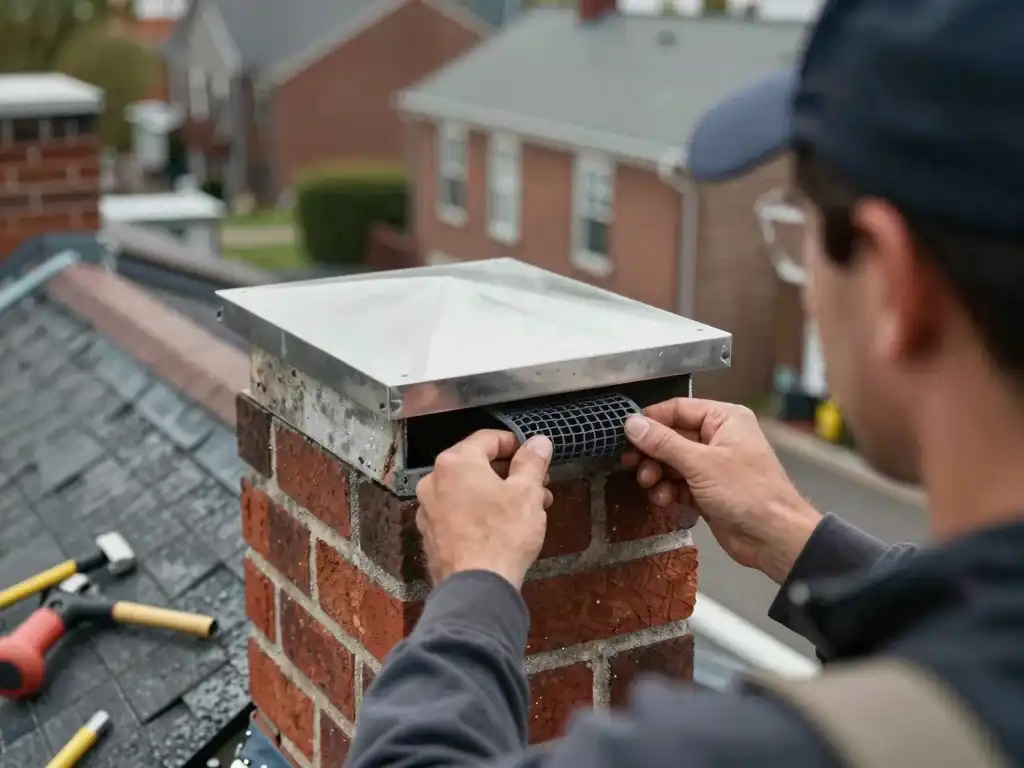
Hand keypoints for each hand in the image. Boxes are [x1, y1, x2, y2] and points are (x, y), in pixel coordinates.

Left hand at [416, 430, 553, 589]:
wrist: (476, 587)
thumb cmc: (502, 535)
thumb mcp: (526, 493)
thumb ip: (532, 462)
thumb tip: (538, 442)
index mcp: (455, 463)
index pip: (487, 439)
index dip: (515, 443)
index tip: (534, 455)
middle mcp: (434, 482)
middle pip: (476, 465)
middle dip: (510, 473)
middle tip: (537, 484)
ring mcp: (429, 510)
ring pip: (469, 491)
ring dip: (498, 494)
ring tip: (529, 509)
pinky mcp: (432, 535)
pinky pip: (459, 513)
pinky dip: (480, 512)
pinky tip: (504, 527)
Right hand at [622, 399, 821, 584]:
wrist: (773, 538)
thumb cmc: (747, 493)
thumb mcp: (700, 463)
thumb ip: (663, 443)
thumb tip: (632, 424)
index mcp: (724, 419)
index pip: (678, 409)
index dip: (651, 420)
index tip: (625, 433)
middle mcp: (719, 438)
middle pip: (671, 437)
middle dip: (651, 453)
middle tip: (630, 463)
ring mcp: (713, 466)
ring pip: (672, 462)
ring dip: (657, 474)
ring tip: (649, 484)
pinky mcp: (708, 491)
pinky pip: (679, 483)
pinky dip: (668, 490)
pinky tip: (664, 499)